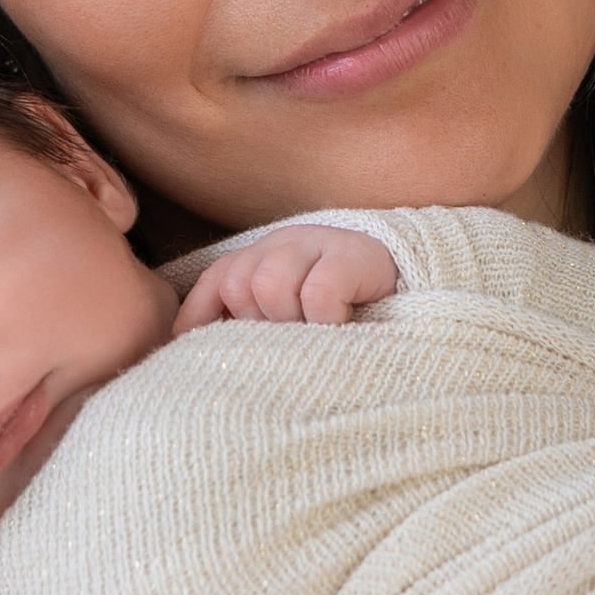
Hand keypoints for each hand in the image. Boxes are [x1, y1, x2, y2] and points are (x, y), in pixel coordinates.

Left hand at [174, 222, 398, 331]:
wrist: (412, 285)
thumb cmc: (338, 317)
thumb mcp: (281, 320)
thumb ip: (238, 325)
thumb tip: (182, 345)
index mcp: (260, 257)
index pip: (215, 282)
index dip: (203, 320)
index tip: (212, 352)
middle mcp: (283, 242)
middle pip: (239, 286)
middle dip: (260, 324)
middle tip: (295, 338)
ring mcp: (318, 243)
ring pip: (271, 286)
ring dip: (294, 322)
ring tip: (319, 333)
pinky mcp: (353, 256)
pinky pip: (318, 295)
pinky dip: (326, 319)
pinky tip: (344, 324)